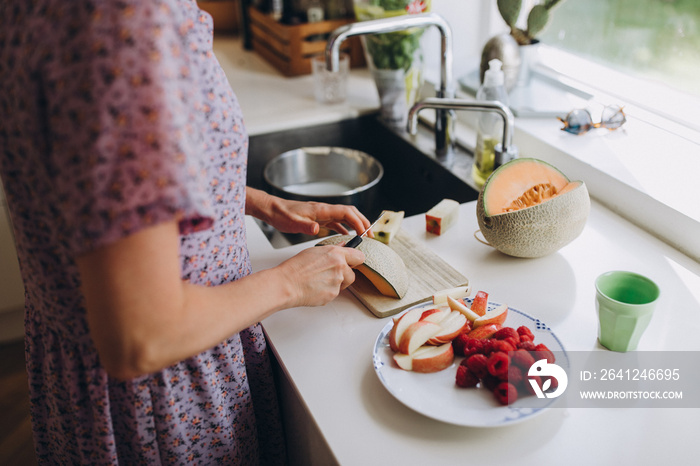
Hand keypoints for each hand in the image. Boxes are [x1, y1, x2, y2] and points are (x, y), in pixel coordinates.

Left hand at [247, 187, 370, 236]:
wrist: (273, 210)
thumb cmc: (282, 215)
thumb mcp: (292, 223)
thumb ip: (306, 226)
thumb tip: (317, 229)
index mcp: (322, 210)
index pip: (346, 212)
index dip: (358, 221)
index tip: (365, 232)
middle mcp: (325, 210)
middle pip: (350, 212)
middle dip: (363, 221)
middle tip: (371, 235)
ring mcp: (323, 213)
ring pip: (345, 216)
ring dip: (356, 224)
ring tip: (364, 236)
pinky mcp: (319, 218)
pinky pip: (336, 222)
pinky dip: (345, 227)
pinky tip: (347, 236)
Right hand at [278, 245, 364, 306]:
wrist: (287, 284)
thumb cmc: (296, 267)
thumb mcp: (315, 252)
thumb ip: (333, 250)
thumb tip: (343, 246)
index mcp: (336, 253)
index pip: (359, 256)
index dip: (355, 261)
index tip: (352, 263)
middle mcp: (339, 266)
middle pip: (353, 274)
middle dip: (344, 276)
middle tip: (330, 275)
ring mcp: (337, 282)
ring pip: (343, 285)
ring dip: (335, 284)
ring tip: (318, 281)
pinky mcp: (333, 294)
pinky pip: (334, 294)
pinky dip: (327, 292)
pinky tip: (315, 288)